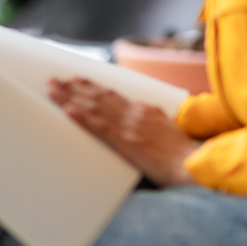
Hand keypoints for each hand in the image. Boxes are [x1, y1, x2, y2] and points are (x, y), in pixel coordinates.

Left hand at [48, 77, 199, 186]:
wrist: (194, 166)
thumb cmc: (185, 155)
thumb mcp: (170, 131)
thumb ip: (155, 122)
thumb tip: (147, 117)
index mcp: (145, 110)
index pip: (113, 94)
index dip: (92, 86)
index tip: (77, 79)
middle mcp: (134, 113)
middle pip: (98, 96)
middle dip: (74, 88)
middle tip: (55, 80)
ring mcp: (129, 126)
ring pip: (93, 107)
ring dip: (70, 97)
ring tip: (52, 89)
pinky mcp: (125, 142)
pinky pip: (98, 127)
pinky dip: (82, 117)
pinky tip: (67, 110)